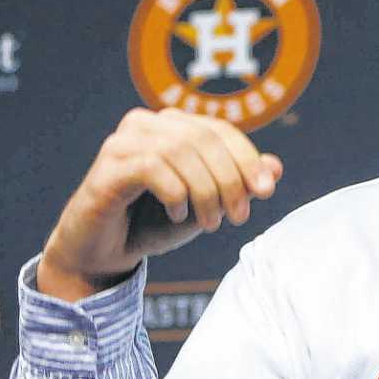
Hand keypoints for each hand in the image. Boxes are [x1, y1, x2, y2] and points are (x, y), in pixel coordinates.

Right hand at [37, 108, 282, 301]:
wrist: (102, 254)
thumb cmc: (152, 224)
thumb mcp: (205, 205)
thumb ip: (237, 184)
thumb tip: (276, 167)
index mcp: (171, 125)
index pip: (219, 130)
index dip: (247, 158)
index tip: (265, 192)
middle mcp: (145, 124)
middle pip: (203, 138)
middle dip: (229, 178)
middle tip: (239, 216)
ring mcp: (123, 142)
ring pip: (180, 150)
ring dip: (205, 191)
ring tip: (210, 223)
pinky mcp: (107, 166)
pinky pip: (152, 167)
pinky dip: (175, 192)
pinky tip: (178, 213)